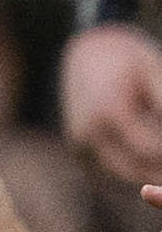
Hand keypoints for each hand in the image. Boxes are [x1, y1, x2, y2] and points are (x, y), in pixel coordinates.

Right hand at [62, 25, 161, 188]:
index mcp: (109, 111)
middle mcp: (88, 133)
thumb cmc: (127, 59)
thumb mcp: (155, 72)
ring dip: (149, 175)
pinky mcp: (78, 151)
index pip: (153, 150)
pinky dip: (132, 173)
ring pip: (123, 177)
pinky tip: (150, 162)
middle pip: (137, 171)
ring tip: (161, 162)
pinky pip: (109, 175)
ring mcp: (79, 145)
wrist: (85, 55)